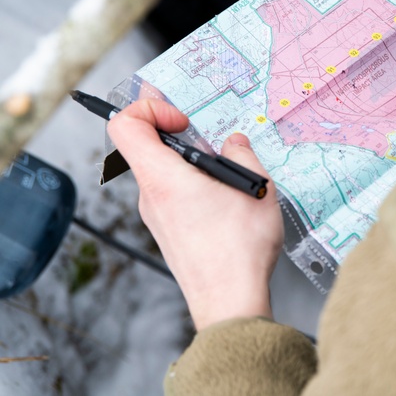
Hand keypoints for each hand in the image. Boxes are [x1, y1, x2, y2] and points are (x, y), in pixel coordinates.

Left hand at [108, 99, 283, 330]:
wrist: (230, 301)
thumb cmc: (239, 250)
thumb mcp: (255, 187)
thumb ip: (242, 155)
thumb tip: (234, 144)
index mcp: (164, 179)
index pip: (125, 125)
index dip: (150, 109)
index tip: (183, 120)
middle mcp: (151, 196)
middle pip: (144, 146)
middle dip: (178, 133)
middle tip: (210, 137)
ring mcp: (156, 216)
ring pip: (161, 171)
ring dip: (190, 162)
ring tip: (226, 174)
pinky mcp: (167, 230)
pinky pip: (171, 193)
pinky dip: (192, 184)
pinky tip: (225, 198)